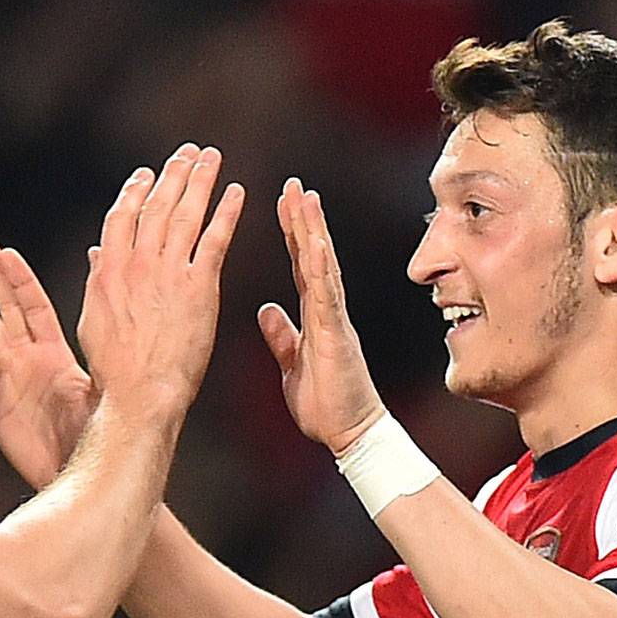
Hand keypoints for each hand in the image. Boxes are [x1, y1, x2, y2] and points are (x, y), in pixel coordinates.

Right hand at [0, 238, 95, 490]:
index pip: (35, 305)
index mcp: (56, 352)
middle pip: (8, 310)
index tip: (7, 252)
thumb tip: (117, 321)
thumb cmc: (100, 430)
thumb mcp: (102, 380)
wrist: (83, 473)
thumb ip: (102, 341)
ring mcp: (10, 380)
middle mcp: (31, 361)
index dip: (20, 279)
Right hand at [77, 144, 244, 416]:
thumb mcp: (94, 319)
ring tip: (211, 159)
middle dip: (173, 174)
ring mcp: (169, 272)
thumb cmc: (114, 368)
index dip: (136, 191)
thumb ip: (98, 280)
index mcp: (109, 269)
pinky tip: (237, 193)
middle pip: (157, 206)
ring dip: (200, 181)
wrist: (140, 394)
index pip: (122, 216)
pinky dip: (227, 212)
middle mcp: (138, 263)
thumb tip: (97, 254)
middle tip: (188, 152)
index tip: (147, 173)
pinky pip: (216, 239)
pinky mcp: (200, 287)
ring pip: (186, 214)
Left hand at [263, 179, 386, 454]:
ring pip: (323, 265)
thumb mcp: (292, 364)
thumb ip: (282, 335)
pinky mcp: (336, 333)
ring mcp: (334, 318)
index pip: (301, 264)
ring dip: (313, 231)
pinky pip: (328, 295)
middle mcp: (327, 309)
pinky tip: (315, 243)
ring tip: (304, 197)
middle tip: (292, 184)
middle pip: (313, 254)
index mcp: (314, 315)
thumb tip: (266, 311)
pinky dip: (322, 267)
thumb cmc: (326, 404)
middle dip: (302, 218)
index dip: (291, 233)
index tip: (281, 203)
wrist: (350, 433)